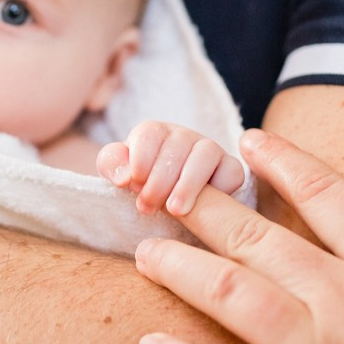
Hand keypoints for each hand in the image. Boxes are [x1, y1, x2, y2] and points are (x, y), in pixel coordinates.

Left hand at [97, 120, 243, 214]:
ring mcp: (209, 151)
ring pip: (206, 154)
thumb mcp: (119, 173)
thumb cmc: (139, 186)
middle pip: (177, 146)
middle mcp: (184, 137)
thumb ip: (112, 165)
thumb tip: (125, 176)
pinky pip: (232, 171)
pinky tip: (204, 208)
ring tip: (175, 210)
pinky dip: (220, 188)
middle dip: (159, 180)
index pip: (150, 134)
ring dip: (188, 184)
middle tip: (147, 207)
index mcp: (155, 133)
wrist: (165, 207)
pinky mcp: (229, 170)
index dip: (140, 160)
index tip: (132, 185)